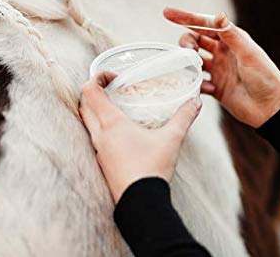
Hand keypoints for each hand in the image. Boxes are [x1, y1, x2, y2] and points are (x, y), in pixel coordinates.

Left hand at [79, 72, 201, 203]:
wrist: (141, 203)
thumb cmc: (152, 168)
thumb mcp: (171, 139)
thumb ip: (183, 117)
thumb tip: (195, 102)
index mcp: (111, 124)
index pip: (90, 92)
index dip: (96, 78)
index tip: (113, 77)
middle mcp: (100, 135)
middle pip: (84, 106)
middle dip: (94, 93)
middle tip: (113, 89)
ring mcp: (99, 150)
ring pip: (88, 124)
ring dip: (97, 111)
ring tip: (119, 109)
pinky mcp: (103, 163)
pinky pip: (96, 139)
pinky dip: (103, 129)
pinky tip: (123, 134)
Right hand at [164, 7, 279, 127]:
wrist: (271, 108)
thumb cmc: (265, 77)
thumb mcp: (248, 54)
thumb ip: (232, 35)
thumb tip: (218, 16)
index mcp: (232, 40)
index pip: (205, 25)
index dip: (186, 18)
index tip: (167, 13)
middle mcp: (223, 53)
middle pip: (196, 40)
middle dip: (187, 41)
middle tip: (187, 49)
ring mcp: (219, 70)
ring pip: (194, 60)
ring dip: (188, 61)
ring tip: (191, 66)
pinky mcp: (216, 87)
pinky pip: (198, 82)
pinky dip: (196, 83)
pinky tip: (205, 88)